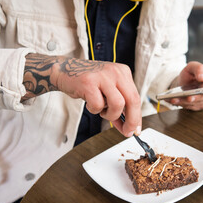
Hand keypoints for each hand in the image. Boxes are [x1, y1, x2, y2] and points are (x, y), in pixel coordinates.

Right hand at [23, 53, 141, 136]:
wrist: (65, 71)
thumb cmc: (88, 83)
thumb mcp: (108, 91)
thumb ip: (120, 107)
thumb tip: (129, 127)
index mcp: (123, 72)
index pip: (136, 98)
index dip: (137, 117)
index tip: (135, 129)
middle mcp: (116, 72)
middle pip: (133, 100)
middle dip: (131, 120)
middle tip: (127, 131)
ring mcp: (103, 76)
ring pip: (118, 104)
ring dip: (110, 114)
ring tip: (102, 111)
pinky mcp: (89, 82)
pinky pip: (98, 105)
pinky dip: (94, 109)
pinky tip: (90, 103)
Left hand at [167, 61, 202, 110]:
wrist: (184, 82)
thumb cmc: (191, 73)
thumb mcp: (193, 66)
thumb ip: (199, 69)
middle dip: (197, 98)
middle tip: (189, 97)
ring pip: (197, 103)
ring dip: (186, 102)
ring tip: (176, 99)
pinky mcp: (197, 106)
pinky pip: (189, 106)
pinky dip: (180, 103)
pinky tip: (173, 100)